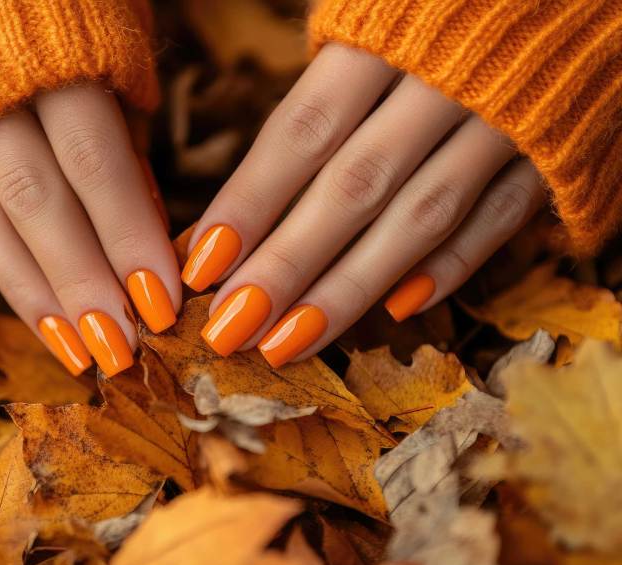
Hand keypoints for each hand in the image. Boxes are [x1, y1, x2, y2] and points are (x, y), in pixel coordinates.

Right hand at [0, 83, 180, 376]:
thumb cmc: (65, 15)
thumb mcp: (112, 55)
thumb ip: (127, 138)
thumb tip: (149, 225)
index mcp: (55, 63)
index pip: (97, 167)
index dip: (129, 240)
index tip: (161, 306)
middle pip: (37, 204)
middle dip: (81, 285)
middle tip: (120, 351)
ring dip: (31, 292)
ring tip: (74, 350)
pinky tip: (11, 294)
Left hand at [183, 43, 545, 366]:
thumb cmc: (440, 10)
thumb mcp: (372, 27)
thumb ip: (319, 106)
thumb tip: (241, 208)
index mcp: (386, 36)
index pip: (302, 132)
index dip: (250, 203)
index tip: (201, 264)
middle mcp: (446, 81)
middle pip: (353, 188)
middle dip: (286, 266)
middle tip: (230, 327)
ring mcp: (506, 121)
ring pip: (420, 218)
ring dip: (348, 288)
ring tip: (287, 341)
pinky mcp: (554, 153)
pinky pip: (498, 221)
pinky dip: (449, 268)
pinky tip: (395, 311)